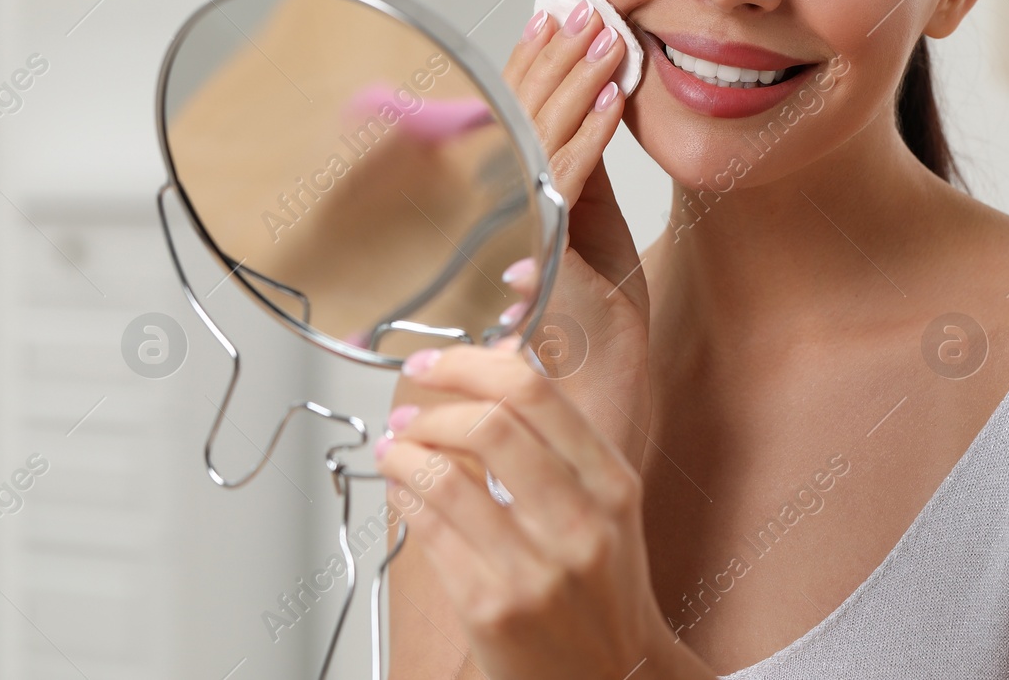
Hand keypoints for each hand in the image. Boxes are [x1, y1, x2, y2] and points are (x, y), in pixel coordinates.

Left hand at [375, 343, 713, 679]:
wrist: (615, 678)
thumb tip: (501, 359)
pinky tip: (400, 490)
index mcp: (614, 485)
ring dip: (404, 451)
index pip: (538, 393)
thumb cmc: (602, 589)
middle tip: (408, 409)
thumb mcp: (604, 506)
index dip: (473, 365)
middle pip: (492, 424)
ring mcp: (536, 569)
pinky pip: (429, 531)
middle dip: (433, 406)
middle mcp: (582, 523)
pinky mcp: (491, 608)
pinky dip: (403, 496)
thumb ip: (558, 439)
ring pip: (448, 477)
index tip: (438, 364)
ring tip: (394, 448)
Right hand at [501, 2, 651, 470]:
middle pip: (515, 125)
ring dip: (574, 84)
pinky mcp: (534, 264)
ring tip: (604, 36)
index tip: (557, 23)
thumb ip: (583, 190)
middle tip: (582, 11)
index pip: (512, 128)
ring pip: (535, 145)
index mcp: (507, 217)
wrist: (582, 421)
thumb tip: (592, 119)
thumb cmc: (593, 344)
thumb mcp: (595, 251)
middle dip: (552, 64)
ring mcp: (505, 244)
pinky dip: (588, 136)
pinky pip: (560, 187)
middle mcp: (495, 226)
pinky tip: (614, 98)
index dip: (534, 73)